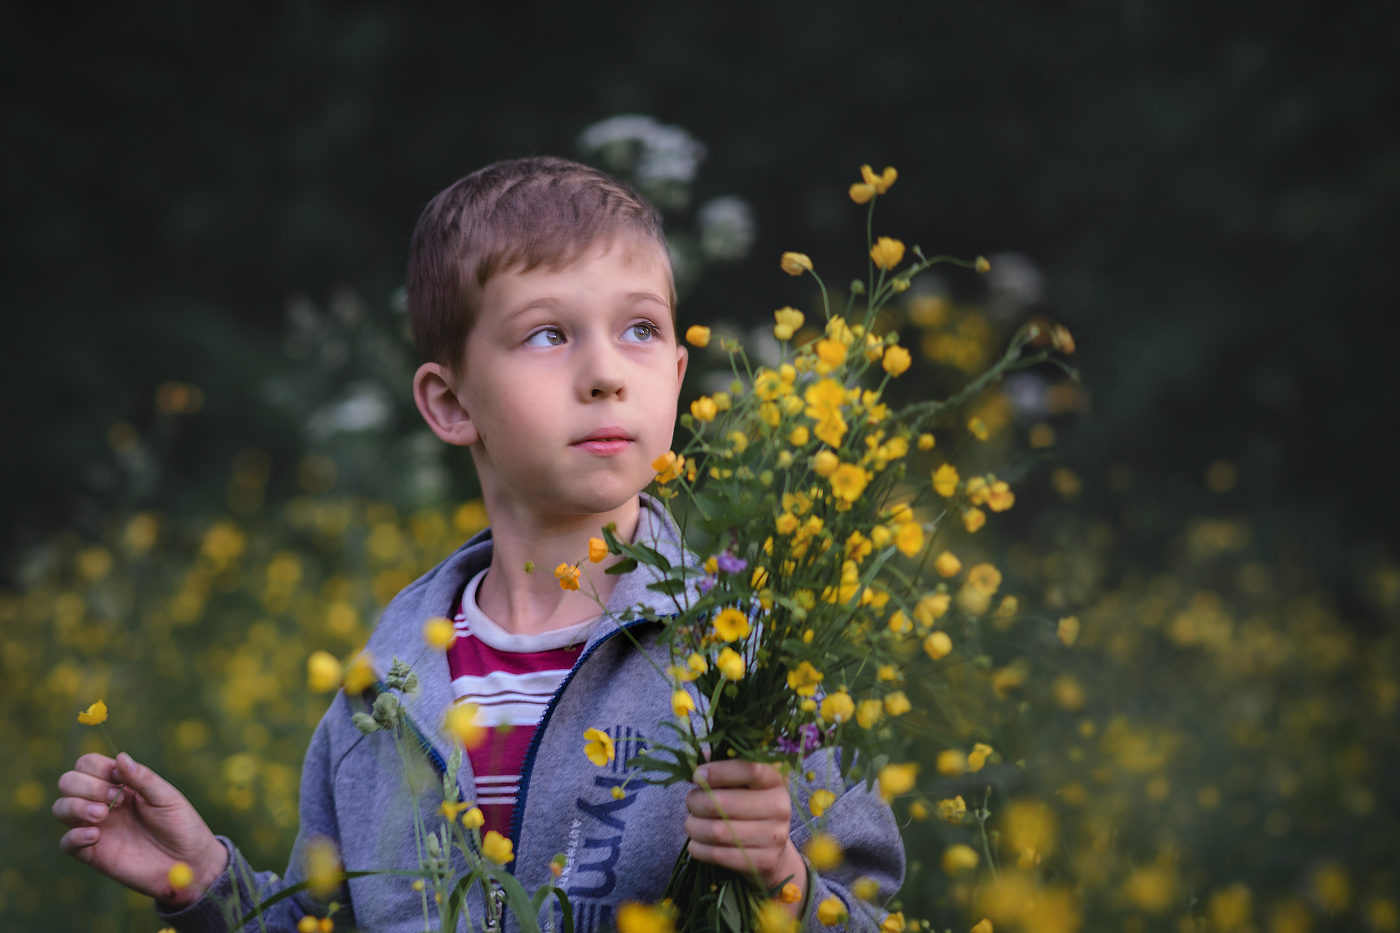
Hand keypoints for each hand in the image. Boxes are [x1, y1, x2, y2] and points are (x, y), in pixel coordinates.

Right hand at [54, 752, 228, 907]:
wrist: (188, 863)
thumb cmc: (181, 825)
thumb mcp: (167, 798)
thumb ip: (143, 778)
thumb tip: (121, 757)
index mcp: (120, 784)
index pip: (88, 764)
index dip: (97, 767)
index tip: (119, 780)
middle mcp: (103, 802)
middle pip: (68, 782)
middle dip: (86, 786)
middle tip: (114, 799)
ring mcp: (95, 827)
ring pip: (61, 808)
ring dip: (75, 807)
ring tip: (103, 815)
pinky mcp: (92, 853)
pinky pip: (65, 842)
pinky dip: (74, 836)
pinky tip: (95, 836)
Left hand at [685, 761, 806, 902]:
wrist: (770, 849)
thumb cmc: (748, 806)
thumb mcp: (739, 783)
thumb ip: (719, 766)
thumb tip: (692, 759)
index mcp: (776, 780)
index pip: (750, 769)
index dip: (718, 771)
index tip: (697, 775)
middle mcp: (780, 806)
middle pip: (726, 803)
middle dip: (697, 802)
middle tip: (690, 802)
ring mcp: (775, 836)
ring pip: (719, 831)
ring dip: (694, 827)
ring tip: (691, 823)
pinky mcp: (764, 861)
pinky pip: (720, 855)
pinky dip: (699, 848)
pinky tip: (695, 843)